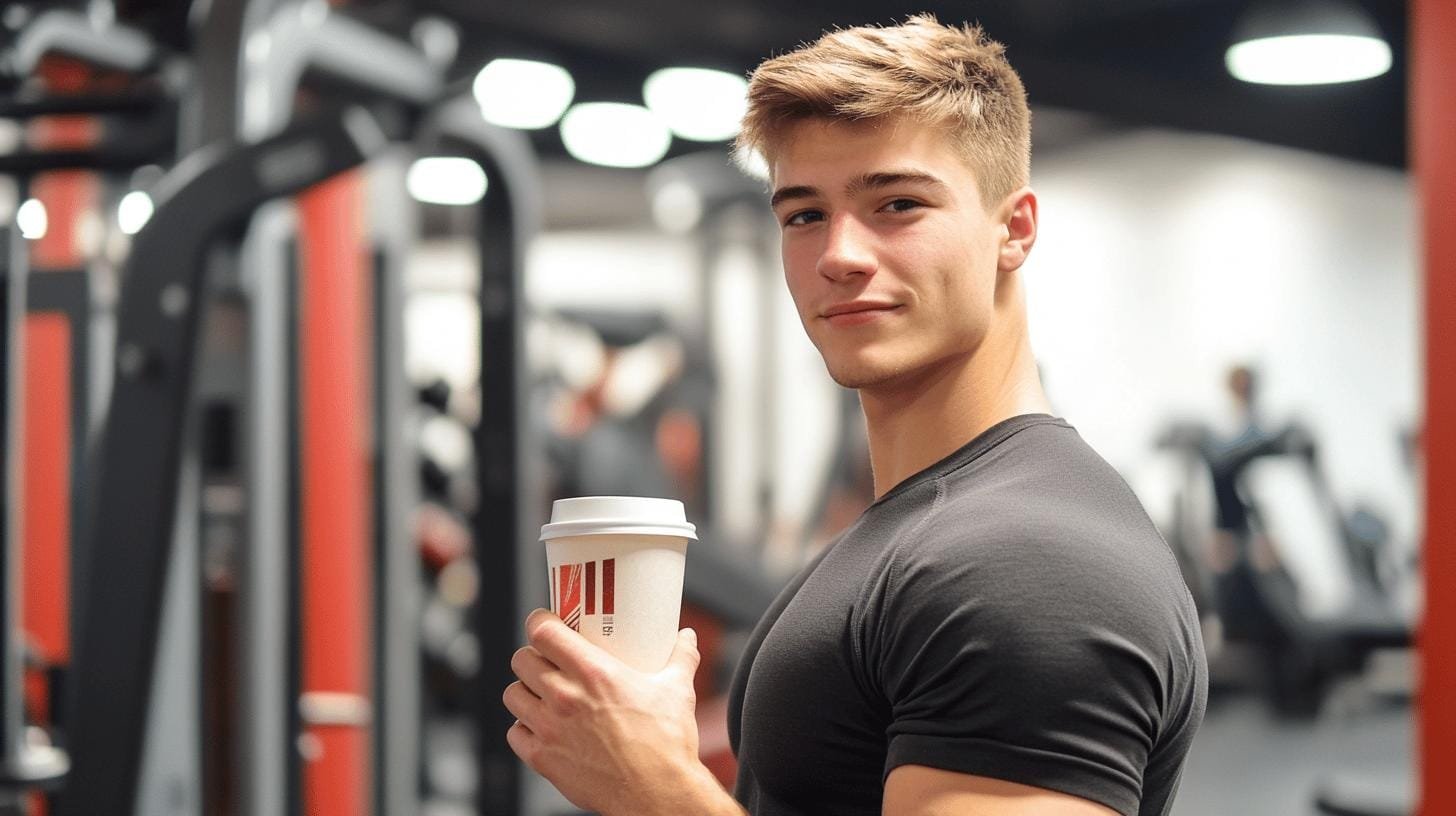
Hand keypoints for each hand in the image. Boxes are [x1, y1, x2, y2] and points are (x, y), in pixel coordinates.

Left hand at [504, 608, 725, 815]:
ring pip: (513, 694)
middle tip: (547, 661)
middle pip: (522, 660)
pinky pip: (515, 733)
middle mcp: (565, 697)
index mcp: (594, 673)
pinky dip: (524, 728)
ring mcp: (549, 729)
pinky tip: (542, 727)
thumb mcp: (677, 690)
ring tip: (541, 694)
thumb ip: (681, 657)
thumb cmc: (666, 744)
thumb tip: (686, 637)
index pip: (543, 632)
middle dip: (533, 656)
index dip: (539, 622)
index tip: (545, 622)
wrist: (657, 793)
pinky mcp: (543, 758)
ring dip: (525, 691)